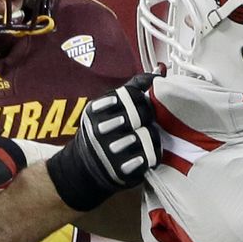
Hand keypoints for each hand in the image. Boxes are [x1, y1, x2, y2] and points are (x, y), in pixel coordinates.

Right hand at [46, 72, 160, 210]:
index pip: (132, 94)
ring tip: (142, 138)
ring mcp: (111, 151)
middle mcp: (100, 129)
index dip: (143, 97)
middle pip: (143, 113)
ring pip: (149, 134)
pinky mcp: (123, 170)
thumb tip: (159, 70)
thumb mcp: (107, 106)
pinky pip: (151, 156)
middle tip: (143, 121)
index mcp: (96, 110)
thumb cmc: (102, 132)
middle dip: (147, 116)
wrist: (84, 169)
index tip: (143, 101)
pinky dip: (152, 154)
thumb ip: (133, 88)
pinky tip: (143, 153)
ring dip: (151, 136)